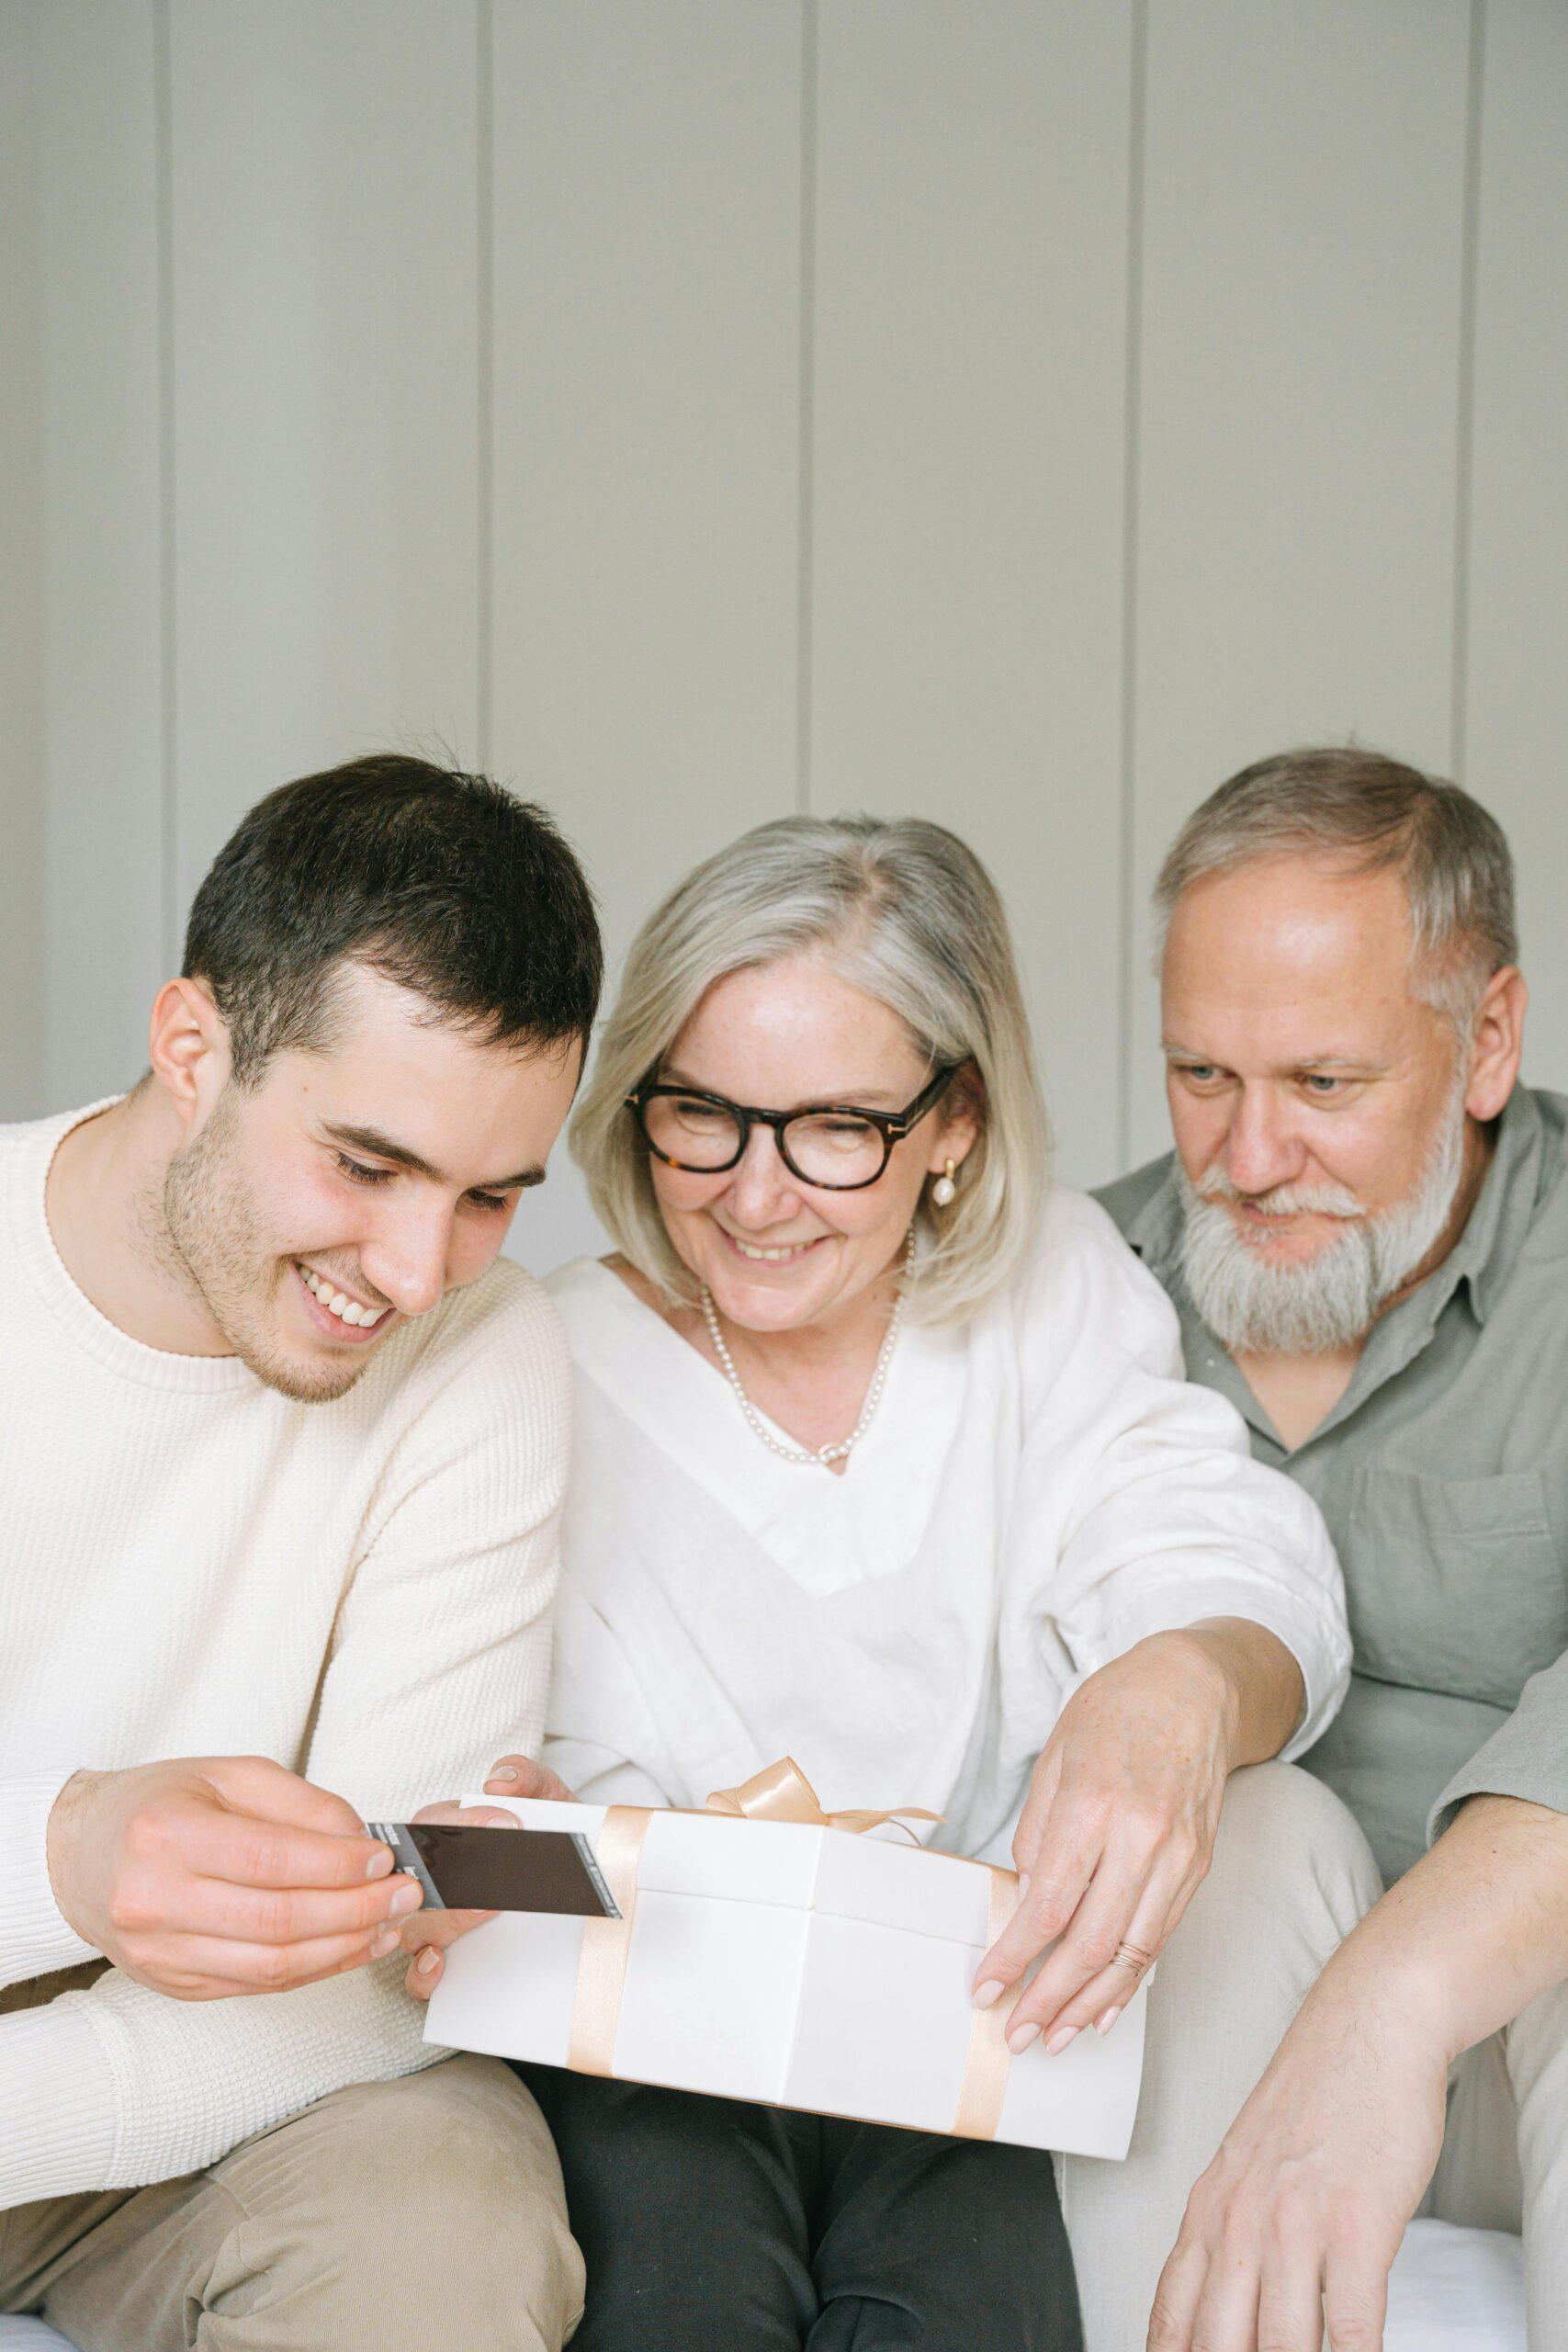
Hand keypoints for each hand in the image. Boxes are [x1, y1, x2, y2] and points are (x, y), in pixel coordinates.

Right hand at [46, 1756, 420, 1999]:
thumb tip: (362, 1839)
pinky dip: (313, 1970)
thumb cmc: (157, 1805)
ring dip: (343, 1949)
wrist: (79, 1855)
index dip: (337, 1865)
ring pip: (271, 1967)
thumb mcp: (227, 1775)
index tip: (383, 1859)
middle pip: (277, 1922)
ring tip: (387, 1925)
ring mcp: (160, 1952)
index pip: (270, 1860)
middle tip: (403, 1895)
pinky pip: (256, 1985)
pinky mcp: (172, 1984)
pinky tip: (348, 1947)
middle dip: (355, 1911)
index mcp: (165, 1835)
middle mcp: (155, 1900)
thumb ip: (300, 1804)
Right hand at [402, 1754, 571, 2000]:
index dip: (463, 1823)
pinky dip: (422, 1973)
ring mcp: (437, 1921)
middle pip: (419, 1879)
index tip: (508, 1823)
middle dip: (454, 1877)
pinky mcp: (448, 1960)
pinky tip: (441, 1963)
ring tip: (487, 1912)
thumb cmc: (553, 1834)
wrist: (586, 1876)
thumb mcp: (549, 1800)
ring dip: (446, 1921)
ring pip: (415, 1926)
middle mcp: (434, 1879)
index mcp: (449, 1833)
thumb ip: (527, 1778)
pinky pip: (417, 1975)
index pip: (431, 1823)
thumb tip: (499, 1781)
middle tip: (498, 1878)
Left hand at [973, 1629, 1242, 2051]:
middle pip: (1090, 1943)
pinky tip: (1104, 2004)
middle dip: (1048, 1999)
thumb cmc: (1118, 1709)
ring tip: (1056, 2037)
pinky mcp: (1197, 1867)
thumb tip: (1025, 1897)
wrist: (1198, 1687)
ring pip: (1132, 1953)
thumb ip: (1038, 1830)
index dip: (1013, 1958)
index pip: (1047, 1906)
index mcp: (1093, 1806)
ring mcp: (1177, 1858)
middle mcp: (1140, 1839)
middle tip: (1016, 2035)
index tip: (986, 1990)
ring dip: (1089, 2003)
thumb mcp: (1056, 1754)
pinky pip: (1160, 1937)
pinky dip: (1131, 1978)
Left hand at [1148, 1983, 1448, 2349]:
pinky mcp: (1357, 2225)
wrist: (1369, 2024)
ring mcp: (1296, 2224)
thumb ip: (1233, 2232)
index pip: (1171, 2318)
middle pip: (1217, 2342)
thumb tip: (1229, 2304)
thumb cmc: (1319, 2096)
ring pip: (1281, 2346)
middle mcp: (1241, 2221)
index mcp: (1209, 2208)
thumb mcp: (1250, 2163)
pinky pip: (1352, 2325)